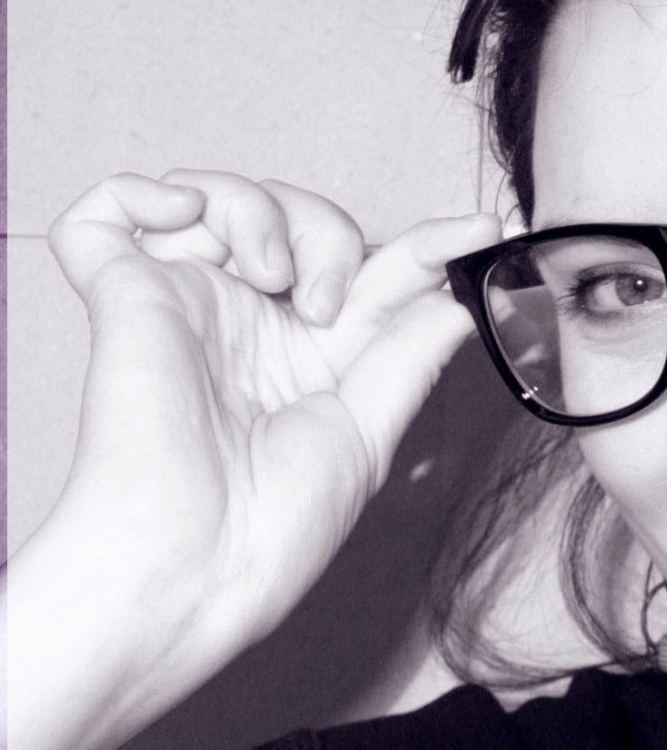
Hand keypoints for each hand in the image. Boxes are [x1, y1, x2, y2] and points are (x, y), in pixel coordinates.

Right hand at [45, 169, 499, 670]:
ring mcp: (183, 305)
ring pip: (218, 195)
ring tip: (268, 277)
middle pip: (299, 215)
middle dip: (331, 234)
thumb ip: (407, 358)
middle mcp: (247, 325)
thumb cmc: (272, 528)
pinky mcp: (120, 297)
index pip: (370, 275)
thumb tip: (457, 301)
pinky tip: (181, 216)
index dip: (425, 246)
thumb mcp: (367, 436)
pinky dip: (142, 189)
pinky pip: (104, 211)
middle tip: (327, 304)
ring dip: (258, 212)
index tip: (480, 231)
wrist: (192, 559)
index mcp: (309, 361)